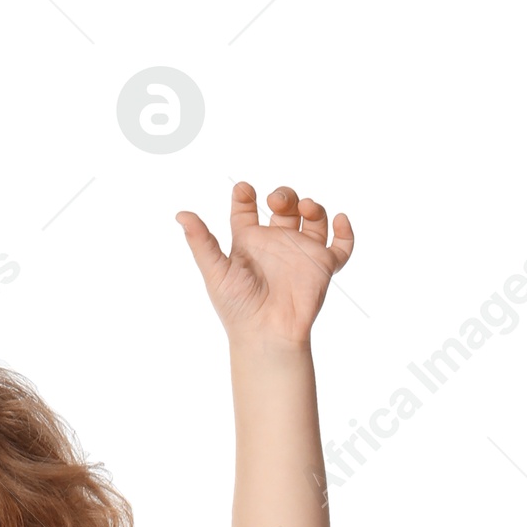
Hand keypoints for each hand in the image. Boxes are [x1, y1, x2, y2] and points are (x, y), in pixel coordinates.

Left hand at [175, 182, 353, 347]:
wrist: (266, 335)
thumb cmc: (238, 309)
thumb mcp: (215, 272)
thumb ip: (201, 242)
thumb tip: (180, 214)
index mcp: (249, 243)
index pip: (246, 209)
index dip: (244, 195)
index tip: (243, 190)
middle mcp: (276, 244)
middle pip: (284, 206)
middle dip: (284, 194)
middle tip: (276, 200)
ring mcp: (301, 254)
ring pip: (313, 218)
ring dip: (313, 206)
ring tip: (305, 208)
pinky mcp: (322, 267)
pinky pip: (342, 247)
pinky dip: (346, 232)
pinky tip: (340, 220)